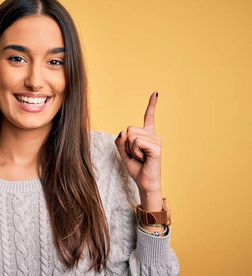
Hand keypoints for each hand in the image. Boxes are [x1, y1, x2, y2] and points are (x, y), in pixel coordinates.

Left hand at [115, 92, 161, 206]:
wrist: (144, 182)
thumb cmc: (136, 168)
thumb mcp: (123, 153)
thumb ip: (120, 141)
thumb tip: (122, 132)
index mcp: (147, 135)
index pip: (148, 117)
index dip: (152, 105)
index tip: (156, 93)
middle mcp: (153, 135)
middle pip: (129, 129)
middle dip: (126, 144)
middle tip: (135, 155)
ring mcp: (156, 140)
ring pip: (131, 136)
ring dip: (130, 149)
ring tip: (140, 157)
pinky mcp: (156, 147)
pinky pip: (136, 142)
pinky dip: (135, 151)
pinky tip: (143, 158)